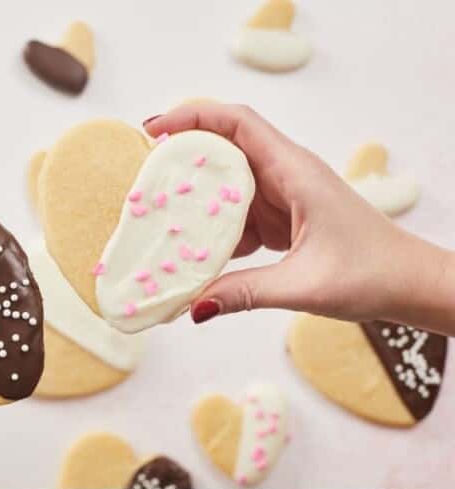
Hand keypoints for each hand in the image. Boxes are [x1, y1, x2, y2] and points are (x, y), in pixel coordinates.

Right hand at [144, 103, 454, 332]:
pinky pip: (241, 217)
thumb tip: (193, 306)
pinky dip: (218, 234)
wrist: (406, 284)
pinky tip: (202, 257)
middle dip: (184, 163)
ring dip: (199, 204)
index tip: (155, 131)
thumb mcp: (301, 286)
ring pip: (230, 187)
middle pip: (225, 151)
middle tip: (146, 183)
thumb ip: (244, 293)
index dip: (193, 118)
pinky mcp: (285, 221)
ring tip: (165, 224)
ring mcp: (286, 198)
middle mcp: (288, 176)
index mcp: (295, 172)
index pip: (238, 123)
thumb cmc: (369, 273)